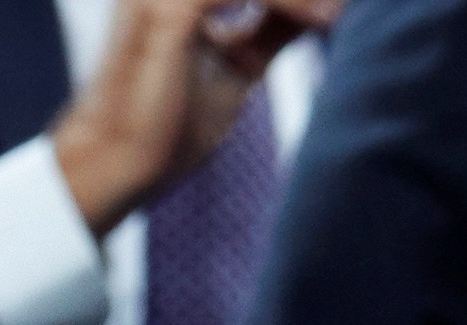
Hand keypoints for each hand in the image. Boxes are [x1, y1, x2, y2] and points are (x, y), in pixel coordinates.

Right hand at [51, 0, 341, 233]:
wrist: (119, 166)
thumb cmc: (167, 128)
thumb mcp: (236, 68)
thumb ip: (270, 29)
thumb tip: (323, 7)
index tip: (345, 6)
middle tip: (347, 6)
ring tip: (340, 11)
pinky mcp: (171, 11)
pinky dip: (289, 1)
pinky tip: (324, 18)